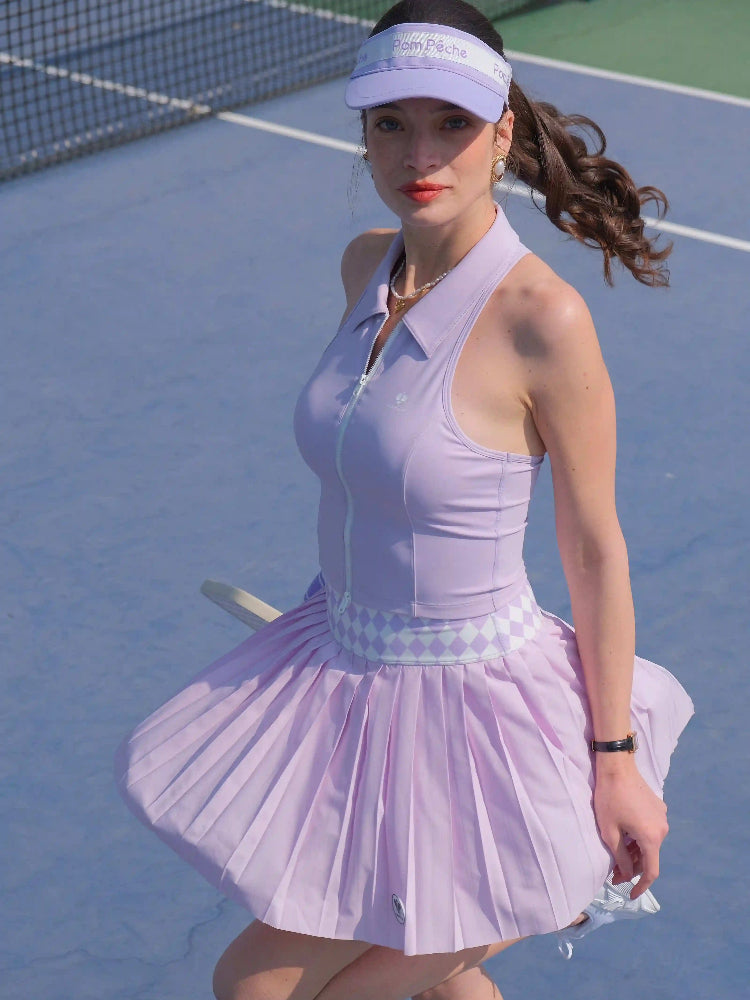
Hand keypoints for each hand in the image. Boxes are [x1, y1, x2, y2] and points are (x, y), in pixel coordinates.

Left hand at [592, 757, 668, 899]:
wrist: (617, 766)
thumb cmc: (609, 798)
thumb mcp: (610, 831)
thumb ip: (620, 857)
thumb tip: (627, 874)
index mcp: (651, 838)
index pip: (651, 872)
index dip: (641, 886)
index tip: (630, 895)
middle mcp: (662, 829)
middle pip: (650, 858)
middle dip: (633, 869)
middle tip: (613, 874)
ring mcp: (662, 817)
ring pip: (650, 844)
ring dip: (635, 853)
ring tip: (617, 857)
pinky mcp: (658, 808)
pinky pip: (650, 830)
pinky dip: (639, 839)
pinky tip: (624, 837)